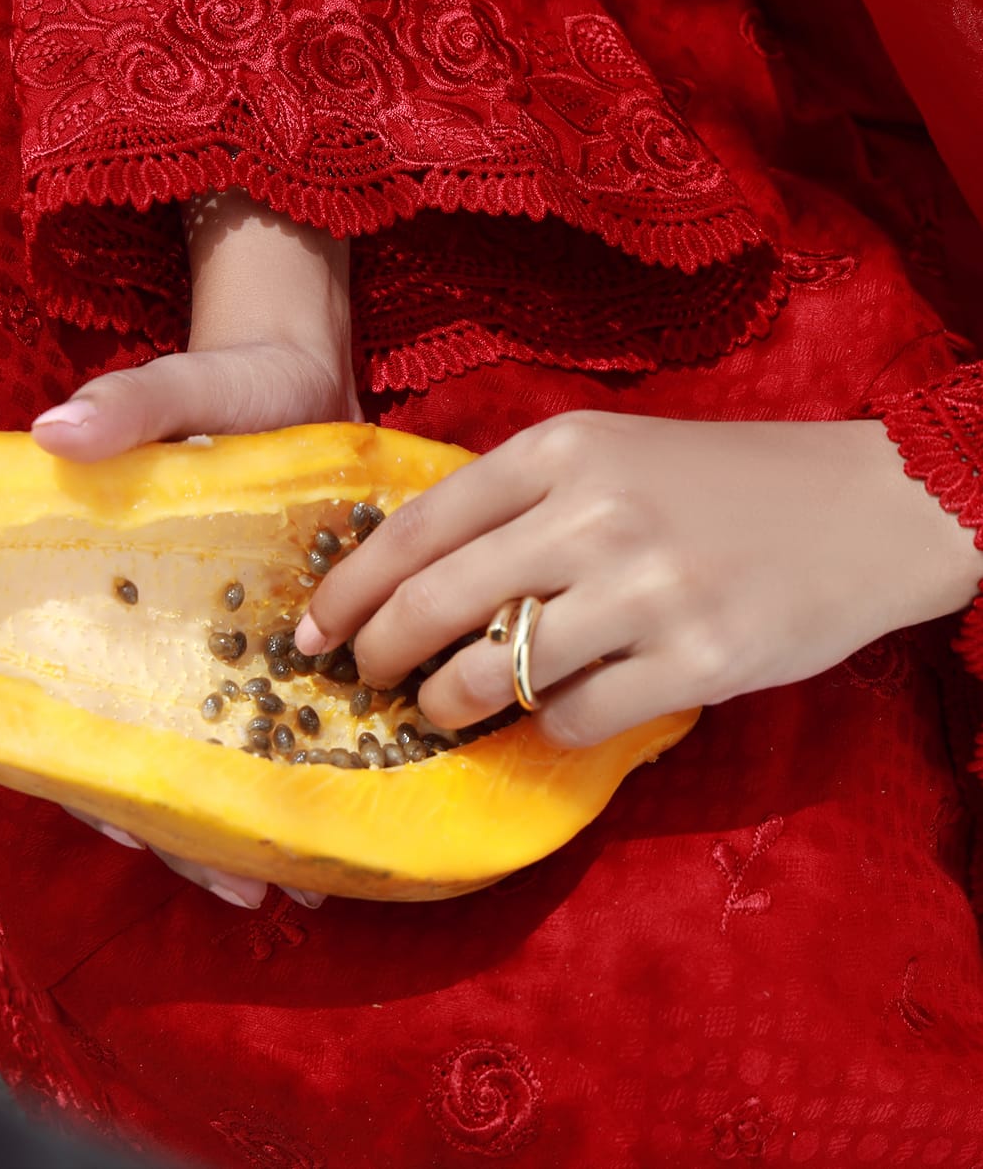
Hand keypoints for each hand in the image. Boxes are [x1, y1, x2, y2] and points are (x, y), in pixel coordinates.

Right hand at [32, 190, 355, 905]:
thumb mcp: (185, 387)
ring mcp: (234, 642)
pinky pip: (298, 710)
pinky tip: (361, 805)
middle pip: (169, 758)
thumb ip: (134, 404)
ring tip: (317, 876)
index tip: (151, 839)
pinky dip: (318, 761)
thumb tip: (58, 429)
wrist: (302, 374)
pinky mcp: (294, 634)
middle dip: (202, 833)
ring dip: (264, 820)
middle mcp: (174, 638)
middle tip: (261, 889)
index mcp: (124, 602)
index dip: (110, 787)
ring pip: (236, 754)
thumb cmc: (230, 381)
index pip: (93, 714)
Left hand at [294, 411, 982, 747]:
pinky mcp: (695, 662)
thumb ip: (521, 501)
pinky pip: (573, 719)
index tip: (310, 631)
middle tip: (366, 682)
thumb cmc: (725, 483)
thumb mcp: (615, 454)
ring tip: (448, 709)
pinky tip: (564, 710)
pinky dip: (549, 727)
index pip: (420, 524)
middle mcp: (596, 513)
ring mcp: (647, 590)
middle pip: (436, 603)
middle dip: (380, 656)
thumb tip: (418, 573)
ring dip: (453, 705)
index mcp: (564, 450)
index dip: (350, 587)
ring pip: (494, 674)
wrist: (867, 509)